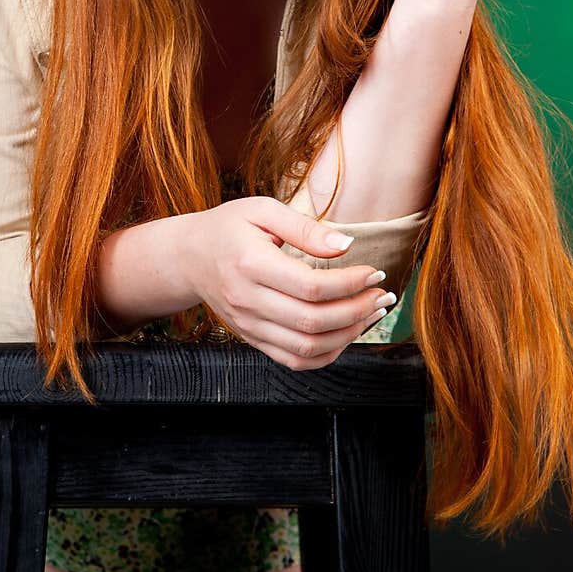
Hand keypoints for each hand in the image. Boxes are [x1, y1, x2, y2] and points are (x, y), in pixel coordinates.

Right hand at [183, 196, 393, 370]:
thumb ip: (305, 228)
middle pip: (313, 321)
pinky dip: (327, 354)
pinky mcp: (252, 339)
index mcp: (251, 264)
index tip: (374, 271)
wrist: (189, 257)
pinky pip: (294, 361)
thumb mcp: (263, 210)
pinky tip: (347, 333)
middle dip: (358, 311)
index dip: (351, 283)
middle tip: (382, 295)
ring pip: (307, 348)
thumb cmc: (228, 228)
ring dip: (348, 335)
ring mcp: (249, 325)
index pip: (311, 286)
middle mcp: (248, 301)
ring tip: (372, 314)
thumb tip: (347, 245)